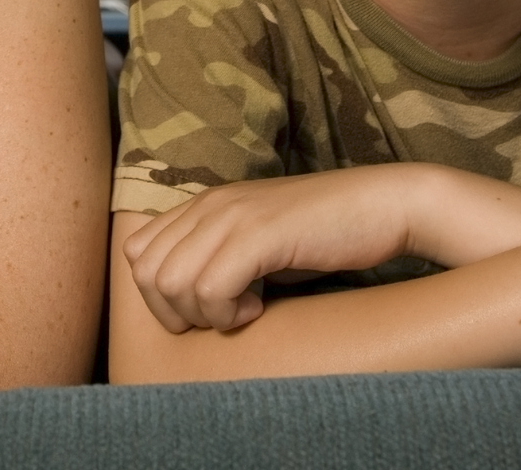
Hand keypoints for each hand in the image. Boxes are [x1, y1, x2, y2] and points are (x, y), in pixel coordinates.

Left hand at [121, 168, 418, 333]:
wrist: (383, 206)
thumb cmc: (324, 234)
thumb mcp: (257, 243)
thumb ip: (217, 257)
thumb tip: (180, 302)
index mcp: (204, 204)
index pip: (137, 254)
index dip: (160, 296)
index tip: (205, 307)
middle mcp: (210, 204)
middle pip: (146, 272)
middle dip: (176, 312)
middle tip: (222, 316)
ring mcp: (233, 215)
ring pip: (172, 283)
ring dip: (204, 313)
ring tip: (245, 308)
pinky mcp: (260, 234)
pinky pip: (211, 288)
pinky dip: (229, 312)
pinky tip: (260, 306)